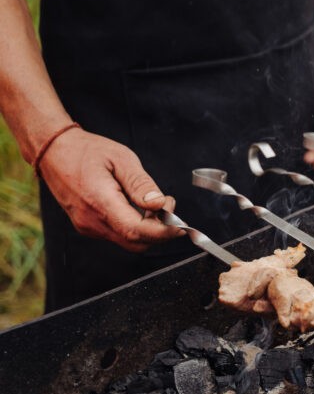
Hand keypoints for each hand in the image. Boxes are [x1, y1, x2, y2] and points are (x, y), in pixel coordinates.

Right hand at [38, 128, 184, 251]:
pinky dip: (134, 226)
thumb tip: (158, 203)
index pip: (136, 231)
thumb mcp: (121, 158)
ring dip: (148, 228)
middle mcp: (91, 220)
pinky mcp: (87, 226)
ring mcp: (87, 226)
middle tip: (168, 207)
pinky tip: (137, 207)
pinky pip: (117, 234)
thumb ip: (141, 183)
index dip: (163, 232)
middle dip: (160, 230)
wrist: (53, 151)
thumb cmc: (86, 150)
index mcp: (100, 201)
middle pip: (136, 242)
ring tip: (153, 203)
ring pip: (127, 241)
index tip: (180, 224)